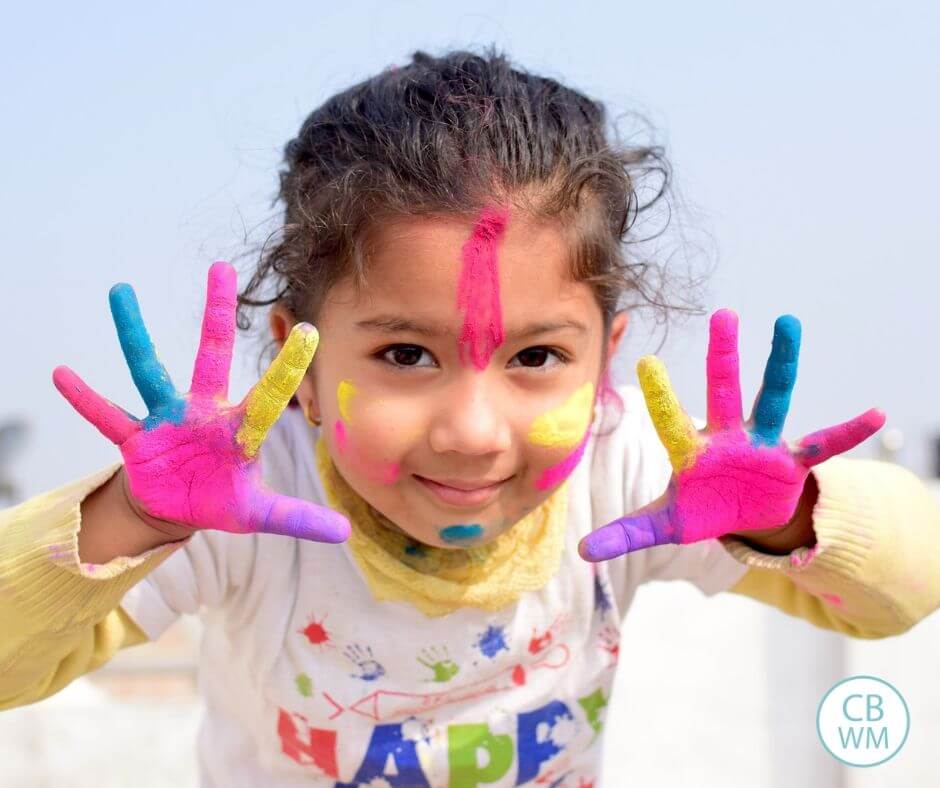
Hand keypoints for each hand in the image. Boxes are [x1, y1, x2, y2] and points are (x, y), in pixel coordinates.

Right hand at [53, 261, 349, 542]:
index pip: (269, 395)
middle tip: (221, 268)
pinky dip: (85, 399)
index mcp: (239, 429)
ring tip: (120, 291)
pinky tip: (61, 374)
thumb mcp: (258, 514)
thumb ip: (297, 517)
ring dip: (134, 334)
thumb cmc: (221, 499)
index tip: (311, 331)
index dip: (287, 368)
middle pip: (212, 355)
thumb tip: (345, 533)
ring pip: (148, 370)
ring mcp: (167, 420)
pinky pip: (107, 416)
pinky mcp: (136, 438)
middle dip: (217, 314)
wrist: (176, 507)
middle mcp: (204, 412)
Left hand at [578, 309, 883, 560]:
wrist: (745, 516)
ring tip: (788, 323)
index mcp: (691, 452)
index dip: (662, 396)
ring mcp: (762, 445)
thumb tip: (581, 552)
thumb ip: (626, 533)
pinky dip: (848, 433)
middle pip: (723, 391)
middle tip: (722, 314)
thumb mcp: (665, 524)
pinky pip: (823, 444)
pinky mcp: (792, 461)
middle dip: (723, 356)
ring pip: (773, 399)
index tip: (645, 361)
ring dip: (782, 365)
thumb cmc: (702, 509)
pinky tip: (876, 415)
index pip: (672, 422)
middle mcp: (726, 438)